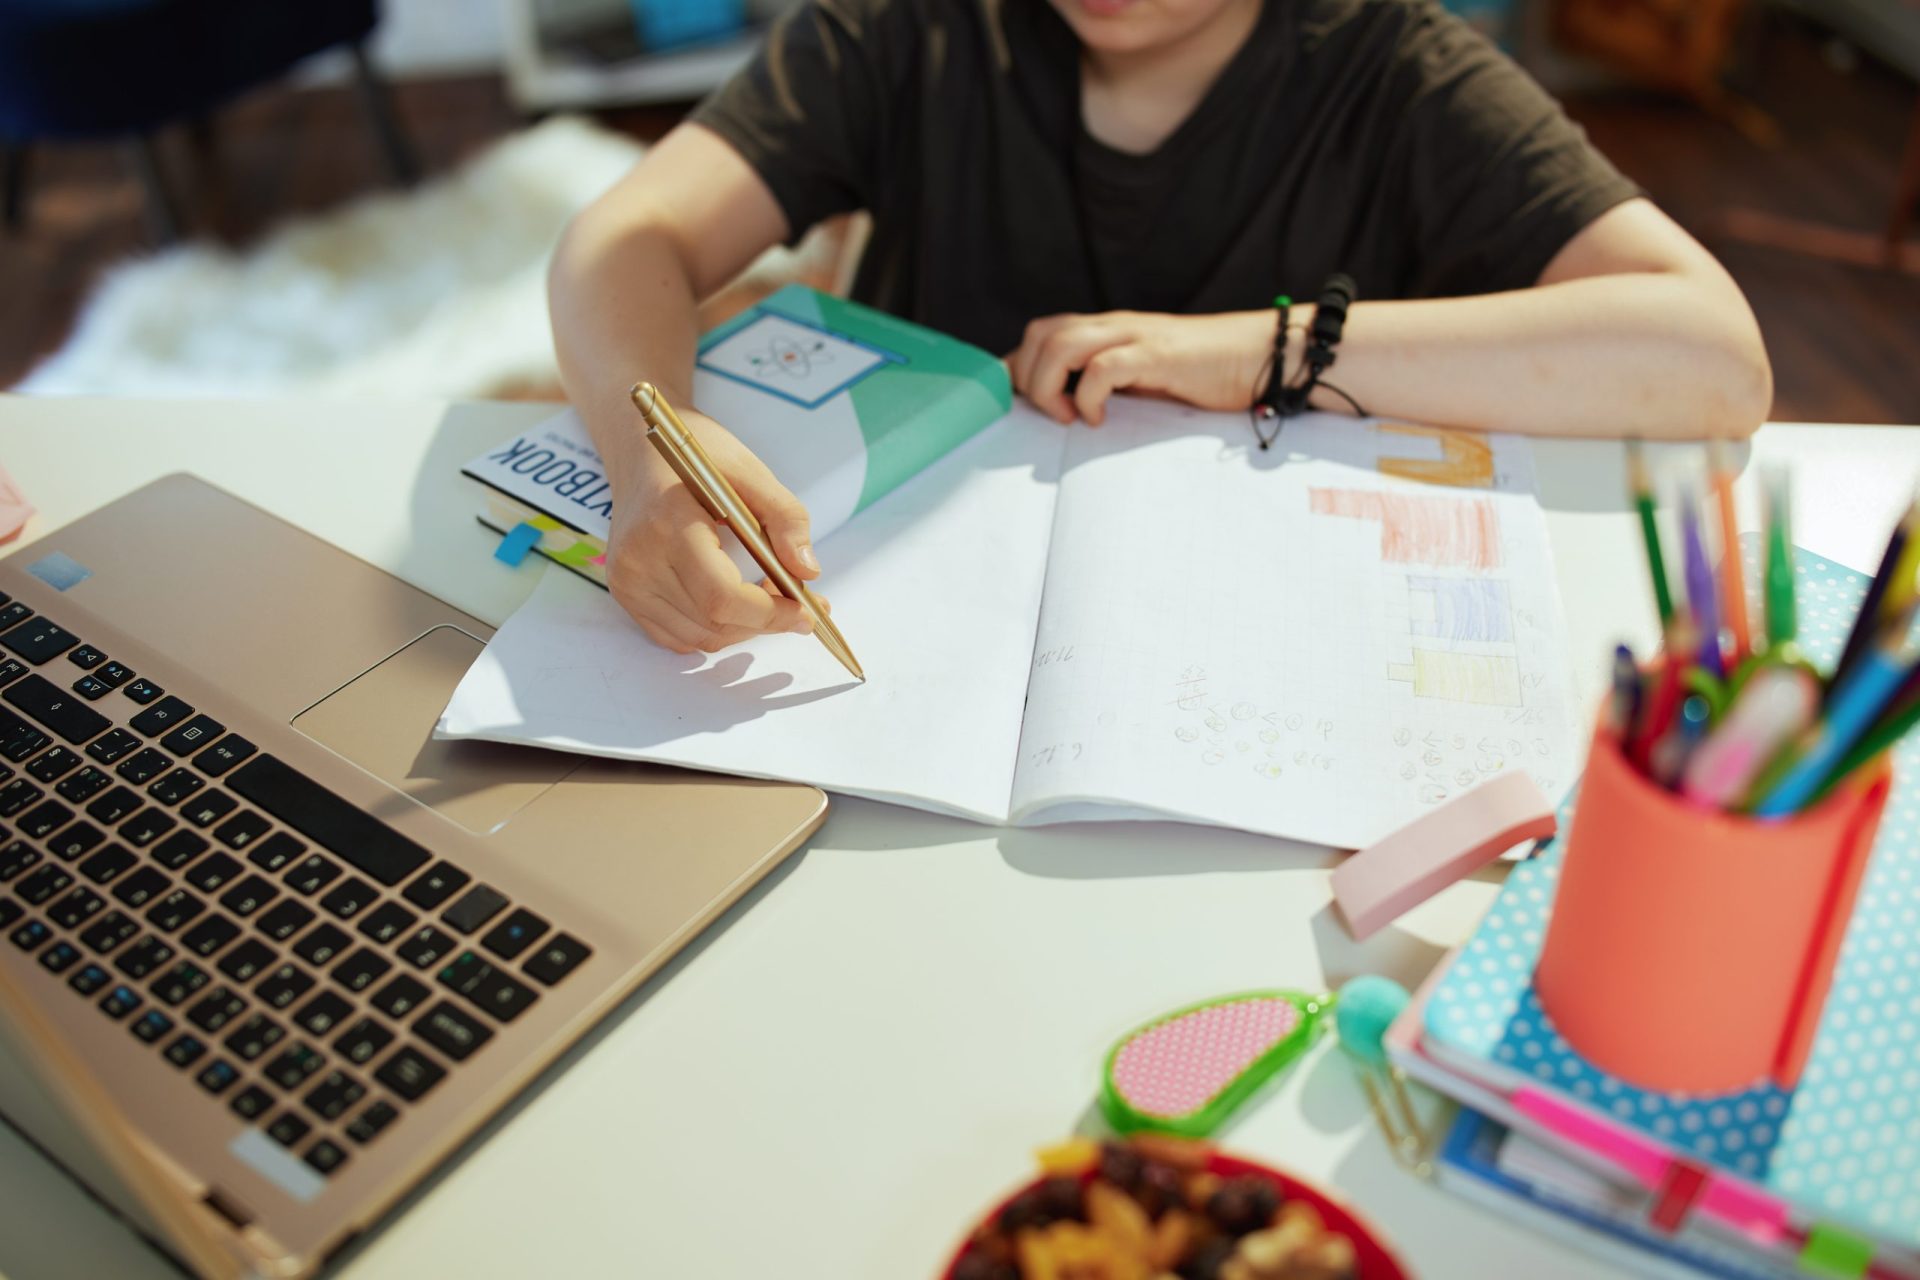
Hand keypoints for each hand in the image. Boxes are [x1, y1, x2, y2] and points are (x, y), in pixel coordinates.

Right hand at [603, 406, 824, 654]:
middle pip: (713, 622)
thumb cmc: (698, 457)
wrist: (642, 452)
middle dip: (765, 622)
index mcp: (668, 523)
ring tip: (768, 600)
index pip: (721, 595)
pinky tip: (735, 605)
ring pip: (699, 638)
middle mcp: (638, 559)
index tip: (806, 614)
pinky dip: (716, 630)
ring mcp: (627, 581)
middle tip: (798, 605)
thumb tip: (807, 572)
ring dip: (743, 630)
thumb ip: (786, 519)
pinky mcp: (625, 594)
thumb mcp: (752, 473)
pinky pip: (678, 638)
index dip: (769, 614)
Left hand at [1007, 309, 1285, 425]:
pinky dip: (1088, 396)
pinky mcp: (1157, 355)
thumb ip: (1109, 381)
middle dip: (1027, 376)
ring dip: (1050, 385)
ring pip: (1063, 345)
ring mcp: (1136, 337)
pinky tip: (1099, 418)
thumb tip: (1067, 405)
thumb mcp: (1144, 376)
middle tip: (1045, 413)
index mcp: (1108, 329)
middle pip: (1042, 333)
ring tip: (1066, 416)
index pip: (1042, 332)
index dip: (1019, 365)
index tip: (1015, 402)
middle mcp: (1115, 325)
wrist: (1260, 356)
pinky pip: (1103, 368)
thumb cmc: (1204, 372)